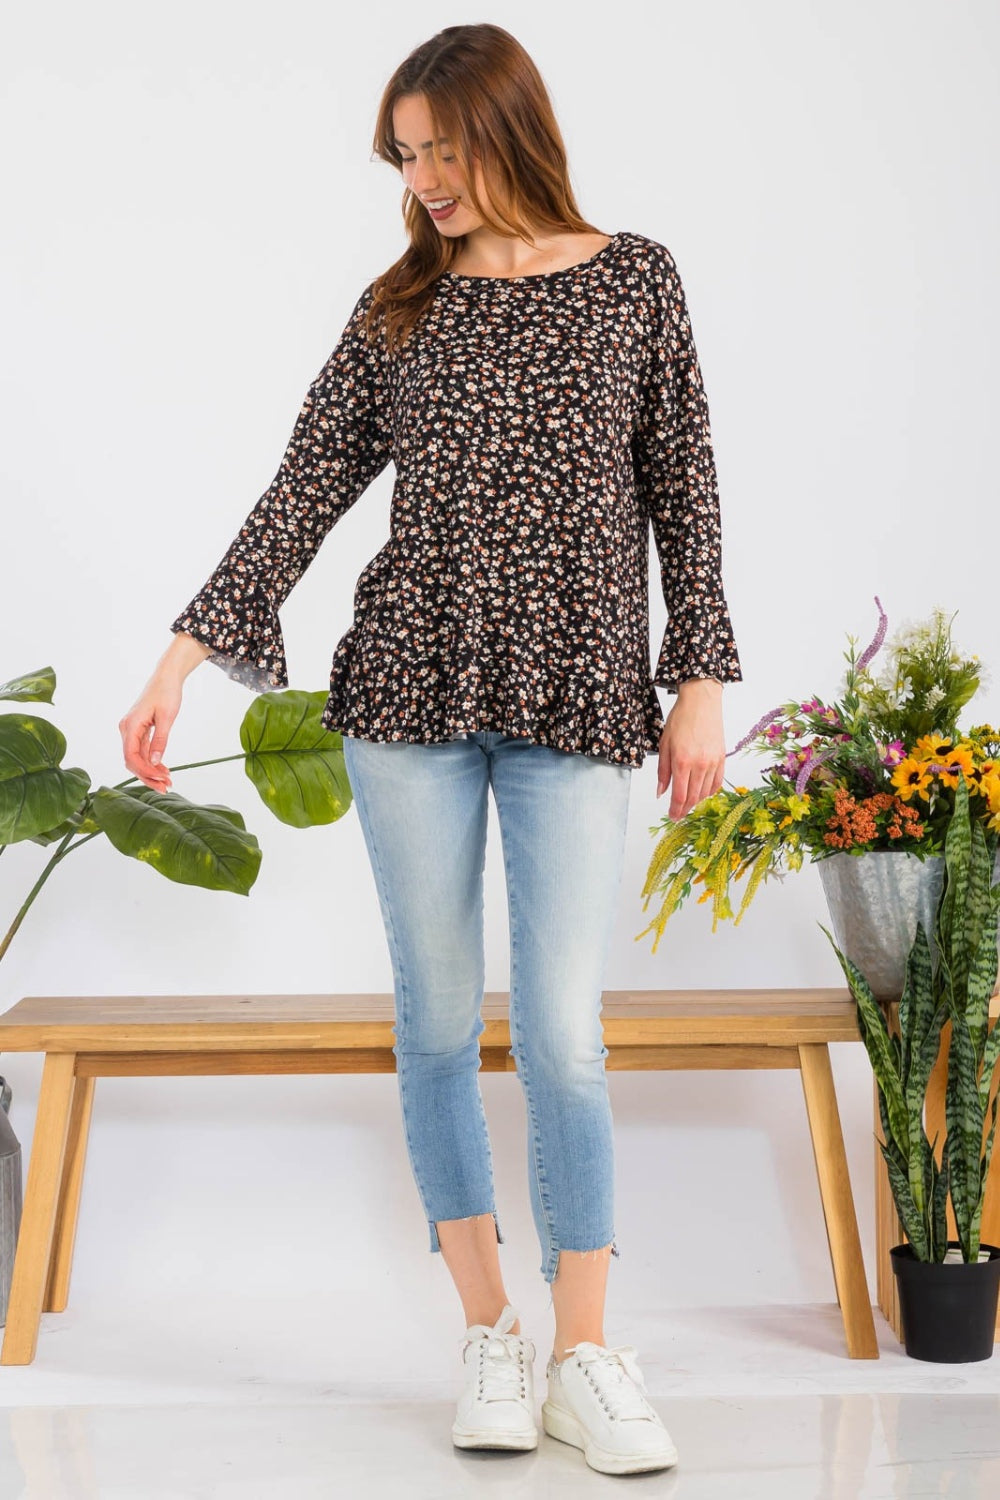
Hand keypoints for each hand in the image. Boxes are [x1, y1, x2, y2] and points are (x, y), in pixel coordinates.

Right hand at [119, 673, 181, 792]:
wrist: (166, 677)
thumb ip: (160, 741)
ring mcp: (131, 731)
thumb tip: (154, 762)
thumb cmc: (166, 693)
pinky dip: (152, 762)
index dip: (144, 771)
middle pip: (132, 761)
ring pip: (137, 758)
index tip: (160, 780)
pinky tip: (163, 770)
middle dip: (148, 776)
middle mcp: (127, 729)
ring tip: (168, 782)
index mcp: (130, 725)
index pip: (131, 756)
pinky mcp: (139, 731)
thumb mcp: (167, 718)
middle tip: (166, 788)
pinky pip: (142, 751)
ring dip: (151, 771)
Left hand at [656, 680, 725, 819]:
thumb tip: (661, 792)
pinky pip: (717, 783)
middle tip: (678, 814)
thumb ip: (662, 772)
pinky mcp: (722, 758)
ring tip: (687, 803)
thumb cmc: (681, 719)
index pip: (680, 796)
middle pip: (693, 798)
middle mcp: (699, 764)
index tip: (672, 816)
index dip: (675, 810)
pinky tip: (701, 792)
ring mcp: (713, 762)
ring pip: (705, 793)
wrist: (701, 702)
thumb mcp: (664, 745)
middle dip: (684, 809)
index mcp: (682, 761)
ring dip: (696, 802)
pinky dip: (709, 791)